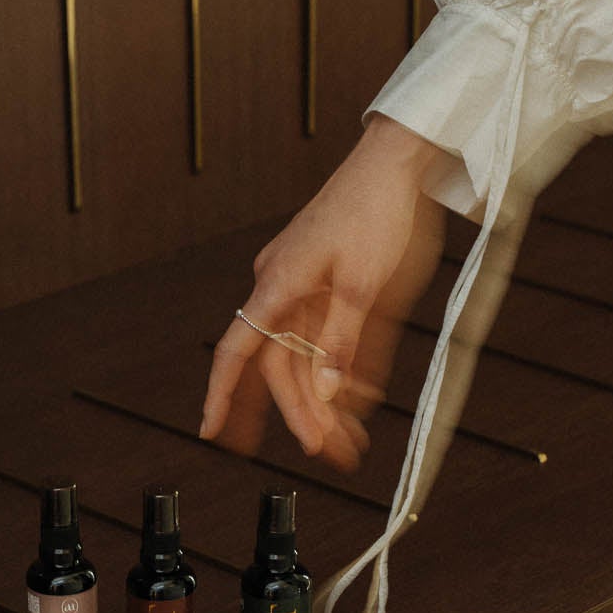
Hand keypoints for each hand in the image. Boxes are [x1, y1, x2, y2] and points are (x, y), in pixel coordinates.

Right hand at [199, 115, 449, 468]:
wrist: (401, 161)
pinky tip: (357, 402)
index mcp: (279, 284)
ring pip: (307, 357)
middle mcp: (283, 288)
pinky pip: (329, 339)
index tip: (211, 432)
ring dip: (326, 399)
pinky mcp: (333, 284)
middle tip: (323, 451)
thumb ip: (341, 343)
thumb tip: (323, 393)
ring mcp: (307, 286)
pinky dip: (341, 371)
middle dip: (300, 413)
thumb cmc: (378, 210)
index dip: (222, 394)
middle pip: (281, 365)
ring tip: (347, 440)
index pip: (238, 351)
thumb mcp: (366, 286)